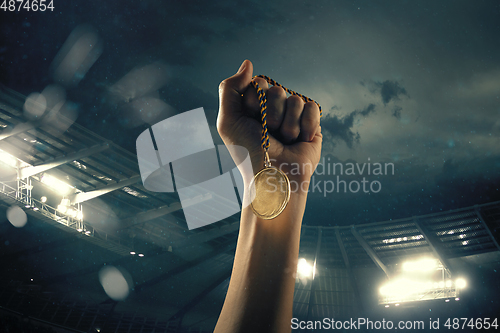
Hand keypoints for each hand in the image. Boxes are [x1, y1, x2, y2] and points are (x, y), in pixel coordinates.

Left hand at [217, 60, 321, 185]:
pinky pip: (312, 107)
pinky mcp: (311, 123)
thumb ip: (230, 88)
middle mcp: (273, 108)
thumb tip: (248, 63)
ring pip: (295, 100)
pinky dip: (306, 125)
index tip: (252, 121)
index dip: (255, 102)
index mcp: (254, 105)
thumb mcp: (228, 121)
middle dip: (271, 116)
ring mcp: (293, 115)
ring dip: (288, 125)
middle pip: (277, 91)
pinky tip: (300, 140)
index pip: (258, 83)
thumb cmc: (248, 152)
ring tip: (284, 141)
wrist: (274, 177)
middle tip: (268, 134)